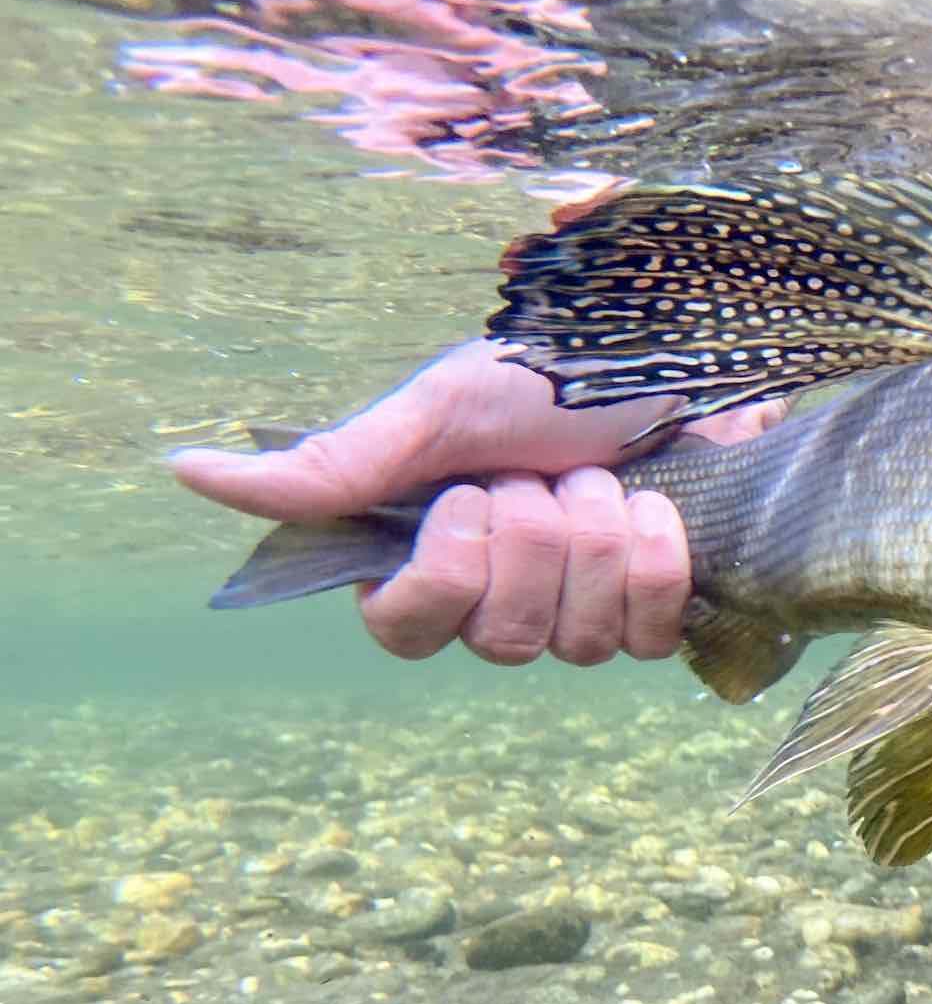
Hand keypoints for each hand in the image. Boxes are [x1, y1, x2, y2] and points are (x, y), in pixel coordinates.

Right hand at [171, 339, 777, 665]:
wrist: (673, 360)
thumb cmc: (548, 372)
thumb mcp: (435, 410)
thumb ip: (332, 464)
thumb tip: (186, 471)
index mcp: (427, 554)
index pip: (402, 630)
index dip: (445, 576)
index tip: (472, 499)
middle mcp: (497, 596)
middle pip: (500, 641)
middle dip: (533, 542)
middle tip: (543, 475)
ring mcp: (577, 613)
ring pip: (578, 643)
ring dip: (595, 541)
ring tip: (600, 476)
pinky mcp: (652, 611)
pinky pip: (648, 639)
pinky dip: (654, 565)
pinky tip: (652, 509)